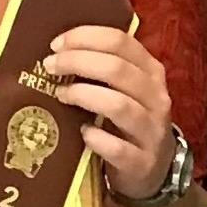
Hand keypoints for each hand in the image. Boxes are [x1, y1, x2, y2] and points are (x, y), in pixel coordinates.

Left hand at [41, 25, 177, 192]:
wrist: (154, 169)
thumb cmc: (130, 120)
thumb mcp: (126, 88)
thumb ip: (104, 66)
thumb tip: (57, 49)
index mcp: (151, 71)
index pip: (121, 41)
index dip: (85, 37)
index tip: (56, 44)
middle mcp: (156, 97)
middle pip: (117, 68)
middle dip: (77, 62)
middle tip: (50, 66)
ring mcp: (151, 131)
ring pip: (118, 105)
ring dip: (83, 95)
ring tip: (60, 95)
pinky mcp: (141, 162)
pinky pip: (117, 148)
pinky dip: (95, 139)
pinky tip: (82, 132)